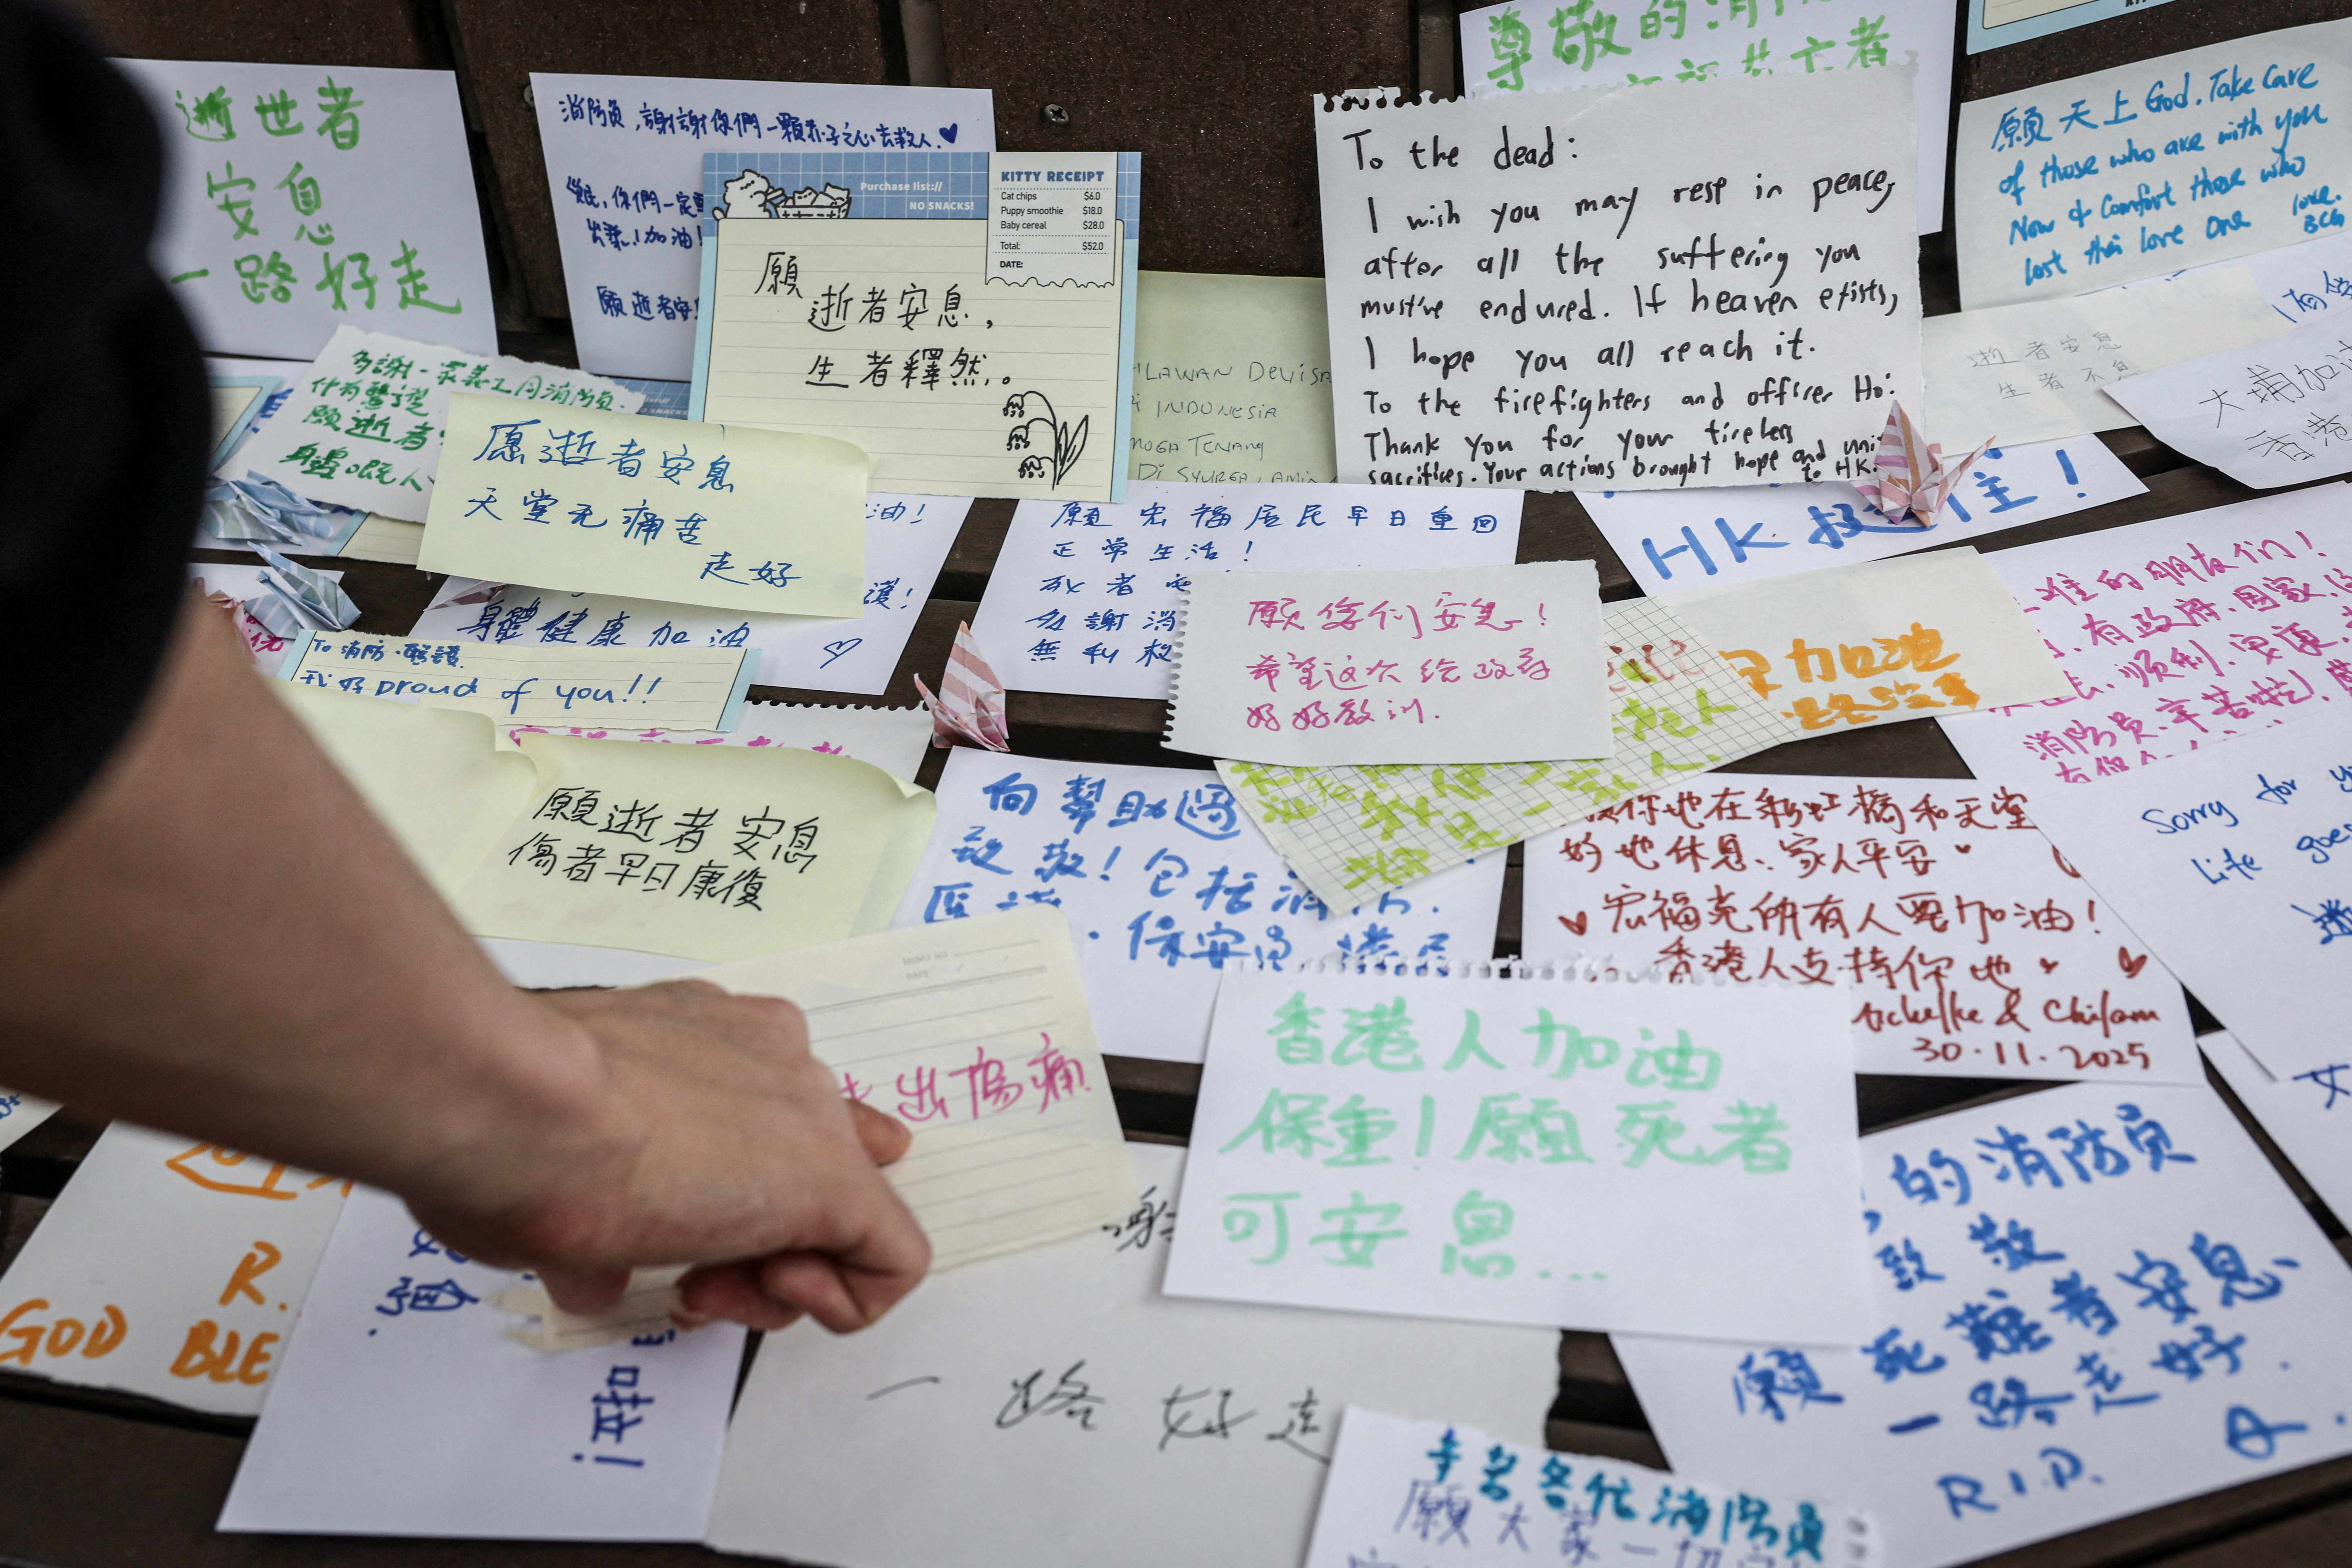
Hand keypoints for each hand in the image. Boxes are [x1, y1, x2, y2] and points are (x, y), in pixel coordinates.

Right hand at [400, 979, 929, 1332]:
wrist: (515, 1104)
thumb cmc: (508, 1124)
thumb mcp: (552, 1166)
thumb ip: (589, 1206)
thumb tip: (590, 1268)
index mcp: (705, 1043)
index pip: (768, 1114)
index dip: (731, 1196)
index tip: (664, 1235)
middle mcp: (771, 1063)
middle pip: (807, 1167)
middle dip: (753, 1241)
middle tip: (687, 1276)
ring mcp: (810, 1116)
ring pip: (847, 1213)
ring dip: (782, 1276)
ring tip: (706, 1286)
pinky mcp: (836, 1182)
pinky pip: (895, 1259)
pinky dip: (848, 1301)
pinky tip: (776, 1292)